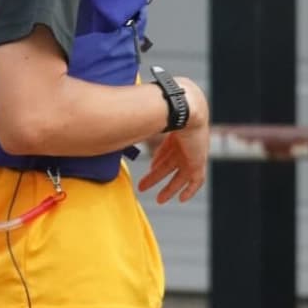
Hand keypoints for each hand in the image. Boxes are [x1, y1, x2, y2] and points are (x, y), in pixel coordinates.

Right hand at [138, 78, 209, 204]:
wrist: (184, 107)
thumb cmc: (162, 108)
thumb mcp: (144, 117)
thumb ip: (129, 120)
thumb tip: (108, 117)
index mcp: (176, 131)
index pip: (168, 149)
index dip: (158, 159)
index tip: (150, 167)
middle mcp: (185, 142)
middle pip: (170, 163)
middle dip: (156, 175)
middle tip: (143, 186)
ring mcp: (194, 152)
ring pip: (181, 174)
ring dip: (169, 187)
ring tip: (158, 199)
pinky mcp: (199, 161)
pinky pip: (197, 181)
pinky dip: (189, 190)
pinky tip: (181, 199)